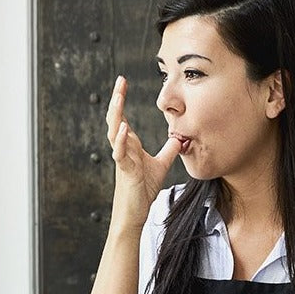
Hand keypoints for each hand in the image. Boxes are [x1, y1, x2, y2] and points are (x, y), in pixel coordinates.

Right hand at [105, 75, 180, 232]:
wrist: (135, 213)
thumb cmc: (143, 190)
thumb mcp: (160, 165)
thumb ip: (169, 150)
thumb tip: (180, 138)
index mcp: (129, 144)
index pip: (123, 116)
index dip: (122, 99)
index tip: (123, 81)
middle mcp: (123, 148)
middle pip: (115, 118)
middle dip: (117, 99)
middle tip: (120, 80)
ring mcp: (122, 158)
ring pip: (114, 132)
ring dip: (116, 114)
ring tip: (118, 97)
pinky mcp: (125, 171)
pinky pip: (120, 153)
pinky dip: (121, 140)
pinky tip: (124, 128)